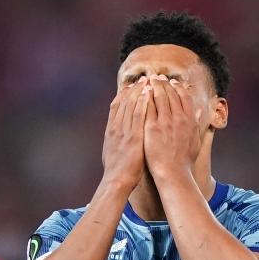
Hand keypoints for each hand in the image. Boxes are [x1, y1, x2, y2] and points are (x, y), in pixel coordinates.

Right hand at [101, 77, 149, 191]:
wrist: (116, 181)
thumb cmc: (117, 172)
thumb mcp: (113, 152)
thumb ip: (116, 142)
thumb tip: (118, 137)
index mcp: (111, 131)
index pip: (116, 106)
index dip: (124, 95)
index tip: (131, 86)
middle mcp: (116, 128)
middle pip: (124, 102)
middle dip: (133, 89)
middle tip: (143, 78)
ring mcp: (123, 131)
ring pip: (130, 105)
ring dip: (139, 91)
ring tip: (148, 81)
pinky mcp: (132, 136)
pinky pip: (137, 115)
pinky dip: (142, 102)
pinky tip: (147, 93)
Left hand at [144, 75, 200, 179]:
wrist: (173, 174)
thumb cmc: (184, 162)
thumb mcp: (196, 141)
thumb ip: (197, 124)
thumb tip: (201, 111)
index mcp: (190, 121)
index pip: (184, 97)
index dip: (177, 87)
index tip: (172, 82)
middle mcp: (179, 118)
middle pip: (171, 94)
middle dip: (163, 83)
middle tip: (156, 76)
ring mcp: (166, 122)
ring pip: (159, 97)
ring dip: (153, 86)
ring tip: (146, 80)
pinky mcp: (152, 128)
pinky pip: (148, 107)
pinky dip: (144, 98)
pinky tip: (139, 93)